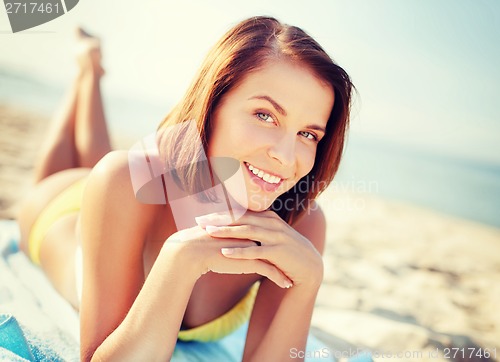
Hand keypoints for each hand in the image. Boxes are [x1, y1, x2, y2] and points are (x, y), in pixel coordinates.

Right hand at [164, 224, 292, 288]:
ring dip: (285, 268)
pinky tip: (287, 285)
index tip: (282, 250)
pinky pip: (270, 270)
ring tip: (292, 277)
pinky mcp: (250, 259)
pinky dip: (280, 278)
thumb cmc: (200, 245)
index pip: (264, 233)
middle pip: (274, 243)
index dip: (273, 242)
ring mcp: (252, 245)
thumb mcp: (218, 239)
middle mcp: (251, 233)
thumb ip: (228, 237)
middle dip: (285, 254)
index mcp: (244, 225)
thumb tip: (231, 241)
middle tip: (293, 263)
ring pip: (276, 258)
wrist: (191, 250)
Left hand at [195, 210, 323, 288]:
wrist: (308, 265)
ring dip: (227, 231)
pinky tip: (224, 252)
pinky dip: (239, 251)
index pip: (240, 213)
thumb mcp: (271, 235)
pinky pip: (255, 251)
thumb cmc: (285, 251)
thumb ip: (255, 228)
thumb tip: (234, 226)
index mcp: (268, 217)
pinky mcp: (278, 252)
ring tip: (209, 232)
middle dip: (219, 219)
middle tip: (199, 221)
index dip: (220, 213)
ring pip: (247, 231)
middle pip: (241, 218)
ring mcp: (276, 236)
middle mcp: (271, 223)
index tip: (202, 216)